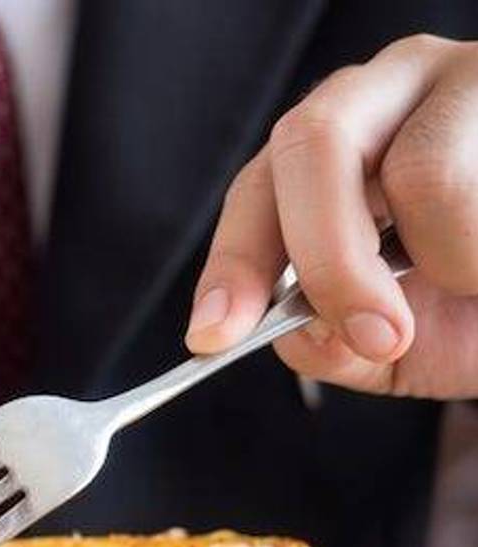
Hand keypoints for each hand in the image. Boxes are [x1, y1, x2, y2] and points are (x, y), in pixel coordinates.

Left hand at [186, 34, 477, 399]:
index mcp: (326, 148)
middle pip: (311, 144)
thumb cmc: (469, 306)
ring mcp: (453, 79)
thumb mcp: (390, 347)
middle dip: (330, 259)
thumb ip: (325, 342)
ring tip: (474, 277)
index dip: (232, 264)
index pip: (256, 191)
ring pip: (418, 174)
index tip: (215, 333)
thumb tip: (303, 332)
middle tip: (376, 336)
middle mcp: (379, 94)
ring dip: (450, 260)